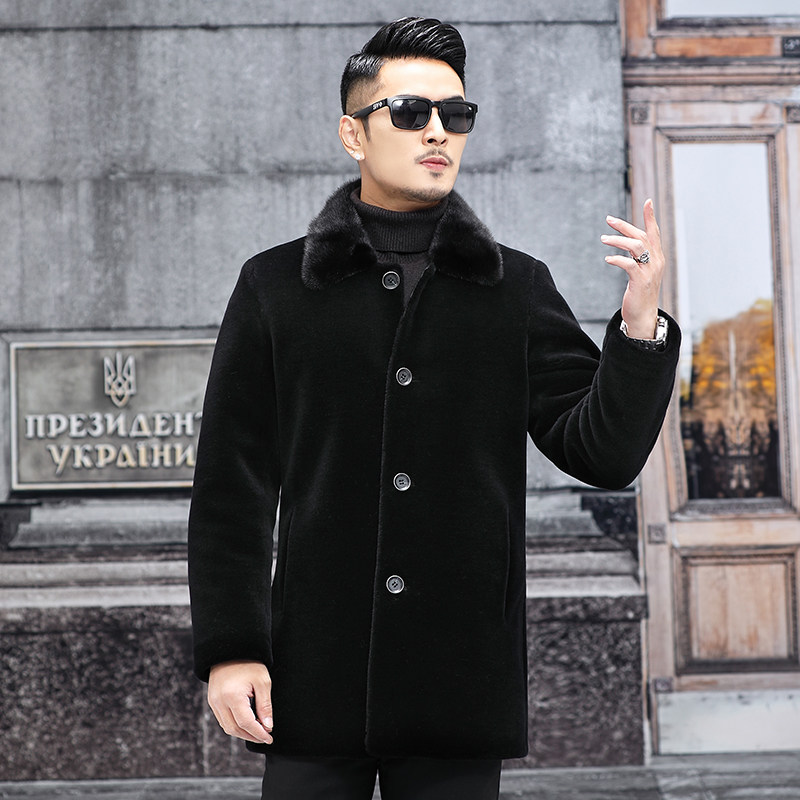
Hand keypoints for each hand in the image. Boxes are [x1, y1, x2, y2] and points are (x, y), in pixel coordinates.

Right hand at [207, 660, 273, 743]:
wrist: (231, 649)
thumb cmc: (249, 663)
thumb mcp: (262, 681)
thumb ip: (265, 706)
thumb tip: (268, 726)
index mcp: (233, 696)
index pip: (246, 723)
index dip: (259, 733)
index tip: (269, 738)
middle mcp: (219, 702)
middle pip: (235, 729)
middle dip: (251, 736)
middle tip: (265, 737)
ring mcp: (213, 702)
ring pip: (227, 727)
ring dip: (242, 733)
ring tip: (257, 732)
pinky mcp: (212, 701)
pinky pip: (222, 719)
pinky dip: (234, 725)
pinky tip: (246, 724)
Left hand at [601, 199, 664, 338]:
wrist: (643, 315)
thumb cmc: (640, 293)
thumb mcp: (642, 272)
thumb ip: (638, 258)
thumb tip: (627, 243)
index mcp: (658, 258)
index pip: (655, 233)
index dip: (650, 217)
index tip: (647, 201)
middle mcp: (657, 261)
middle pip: (641, 236)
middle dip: (624, 226)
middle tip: (608, 219)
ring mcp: (650, 271)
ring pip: (636, 246)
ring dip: (618, 240)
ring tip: (603, 239)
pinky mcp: (640, 281)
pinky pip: (628, 264)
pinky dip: (616, 259)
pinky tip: (607, 259)